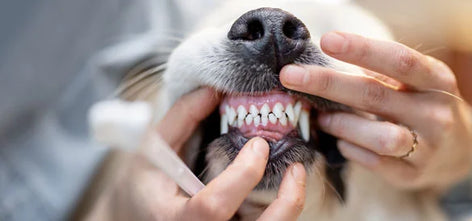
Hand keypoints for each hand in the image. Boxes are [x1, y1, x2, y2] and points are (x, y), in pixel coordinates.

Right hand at [89, 88, 305, 220]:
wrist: (143, 214)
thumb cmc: (145, 184)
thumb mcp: (153, 149)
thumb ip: (181, 119)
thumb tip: (213, 90)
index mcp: (173, 218)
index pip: (213, 207)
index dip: (242, 176)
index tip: (258, 145)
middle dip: (285, 202)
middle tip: (295, 168)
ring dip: (290, 208)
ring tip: (297, 177)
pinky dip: (282, 211)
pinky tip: (288, 189)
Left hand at [280, 32, 471, 191]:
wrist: (458, 150)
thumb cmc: (422, 104)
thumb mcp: (414, 82)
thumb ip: (380, 71)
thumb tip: (328, 57)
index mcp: (438, 80)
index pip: (399, 60)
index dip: (362, 49)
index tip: (327, 40)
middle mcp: (437, 113)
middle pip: (375, 95)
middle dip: (327, 84)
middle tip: (290, 76)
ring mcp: (428, 147)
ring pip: (378, 136)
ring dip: (341, 124)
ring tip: (321, 118)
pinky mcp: (413, 174)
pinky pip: (374, 162)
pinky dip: (351, 149)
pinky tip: (342, 141)